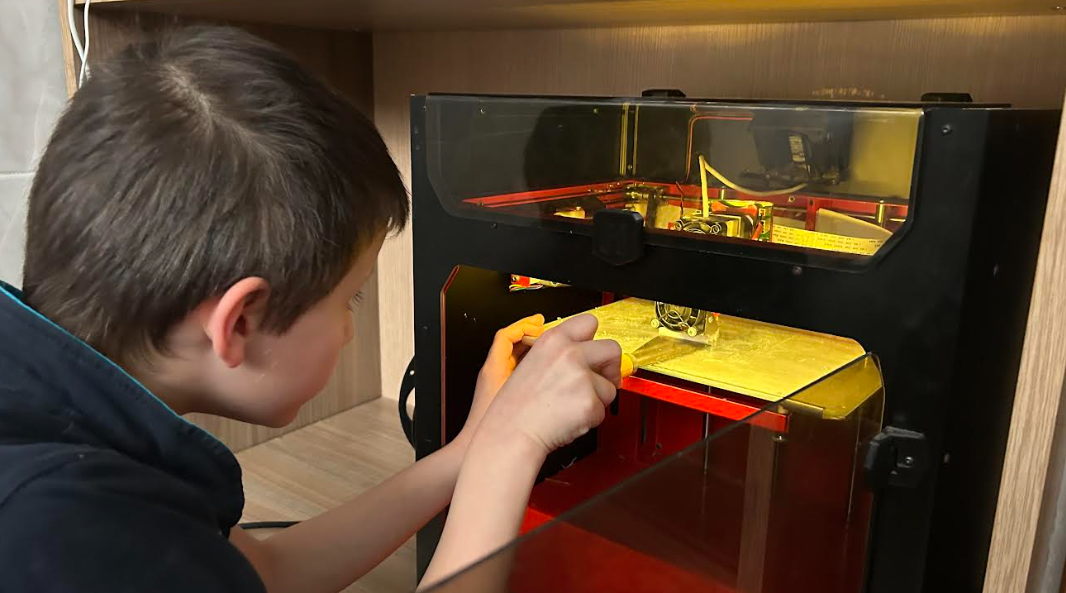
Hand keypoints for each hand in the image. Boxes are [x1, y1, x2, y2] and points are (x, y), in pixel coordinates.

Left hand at [455, 314, 545, 447]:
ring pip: (515, 358)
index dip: (523, 325)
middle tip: (548, 333)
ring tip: (550, 350)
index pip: (506, 335)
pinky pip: (517, 373)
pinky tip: (546, 374)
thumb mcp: (513, 395)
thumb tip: (548, 360)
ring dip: (531, 351)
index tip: (539, 322)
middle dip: (530, 336)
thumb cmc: (486, 427)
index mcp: (493, 367)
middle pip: (512, 343)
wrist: (471, 449)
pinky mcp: (501, 395)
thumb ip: (531, 375)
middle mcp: (493, 372)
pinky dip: (530, 368)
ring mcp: (496, 383)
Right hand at [473, 314, 621, 458]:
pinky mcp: (590, 402)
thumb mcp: (533, 363)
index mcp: (553, 340)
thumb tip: (588, 356)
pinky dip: (590, 418)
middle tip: (604, 379)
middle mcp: (570, 354)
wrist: (511, 433)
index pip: (588, 322)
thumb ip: (561, 354)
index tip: (596, 352)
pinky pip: (602, 410)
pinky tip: (568, 418)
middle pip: (612, 349)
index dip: (596, 340)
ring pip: (609, 386)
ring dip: (596, 398)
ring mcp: (581, 377)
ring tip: (570, 406)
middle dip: (612, 366)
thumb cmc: (517, 406)